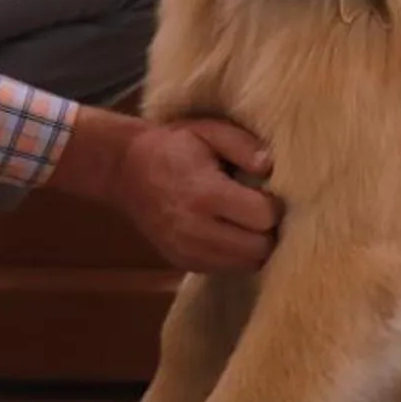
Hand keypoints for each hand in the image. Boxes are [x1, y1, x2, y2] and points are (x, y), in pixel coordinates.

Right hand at [112, 118, 279, 272]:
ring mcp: (188, 251)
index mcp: (206, 194)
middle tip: (259, 210)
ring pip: (246, 266)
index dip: (273, 205)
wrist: (127, 171)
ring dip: (254, 247)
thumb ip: (243, 146)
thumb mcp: (208, 130)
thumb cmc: (174, 146)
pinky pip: (226, 270)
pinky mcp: (183, 263)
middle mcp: (197, 230)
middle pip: (260, 248)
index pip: (264, 217)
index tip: (265, 193)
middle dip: (268, 230)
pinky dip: (236, 256)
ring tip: (245, 223)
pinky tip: (228, 233)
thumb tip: (269, 167)